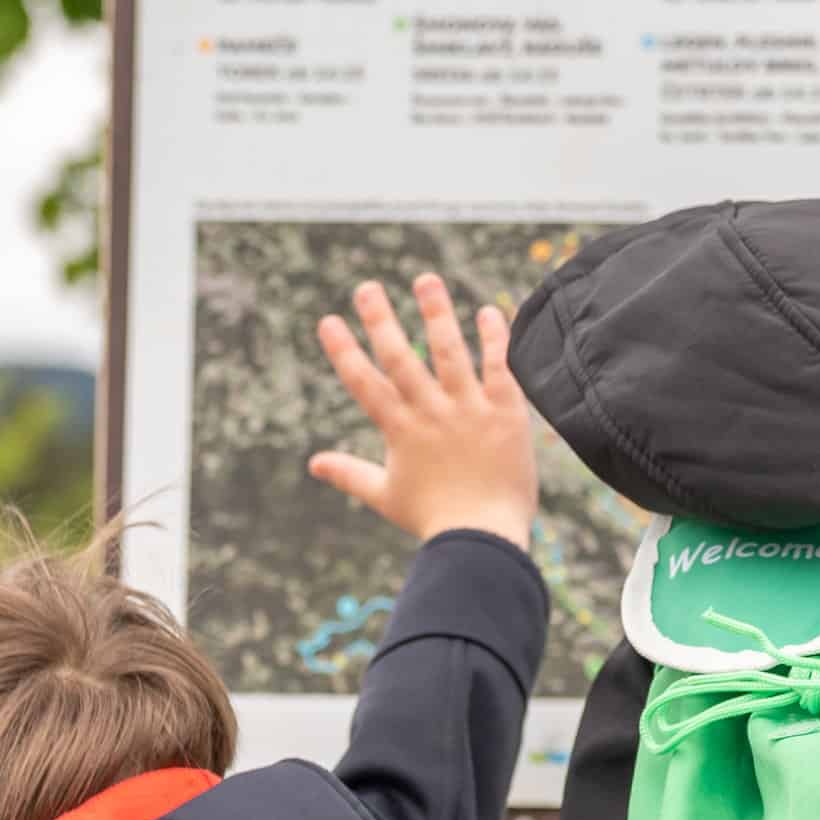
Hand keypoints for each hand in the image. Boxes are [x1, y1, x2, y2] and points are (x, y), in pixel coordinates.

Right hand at [308, 273, 538, 548]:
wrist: (486, 539)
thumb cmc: (434, 520)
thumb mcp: (385, 497)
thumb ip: (349, 474)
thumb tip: (313, 464)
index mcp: (400, 431)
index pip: (364, 383)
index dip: (344, 351)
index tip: (327, 321)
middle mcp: (431, 414)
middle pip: (401, 358)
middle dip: (380, 320)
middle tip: (366, 287)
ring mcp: (469, 410)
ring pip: (449, 352)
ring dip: (436, 313)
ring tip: (425, 280)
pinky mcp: (505, 412)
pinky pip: (499, 366)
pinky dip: (494, 338)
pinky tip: (487, 310)